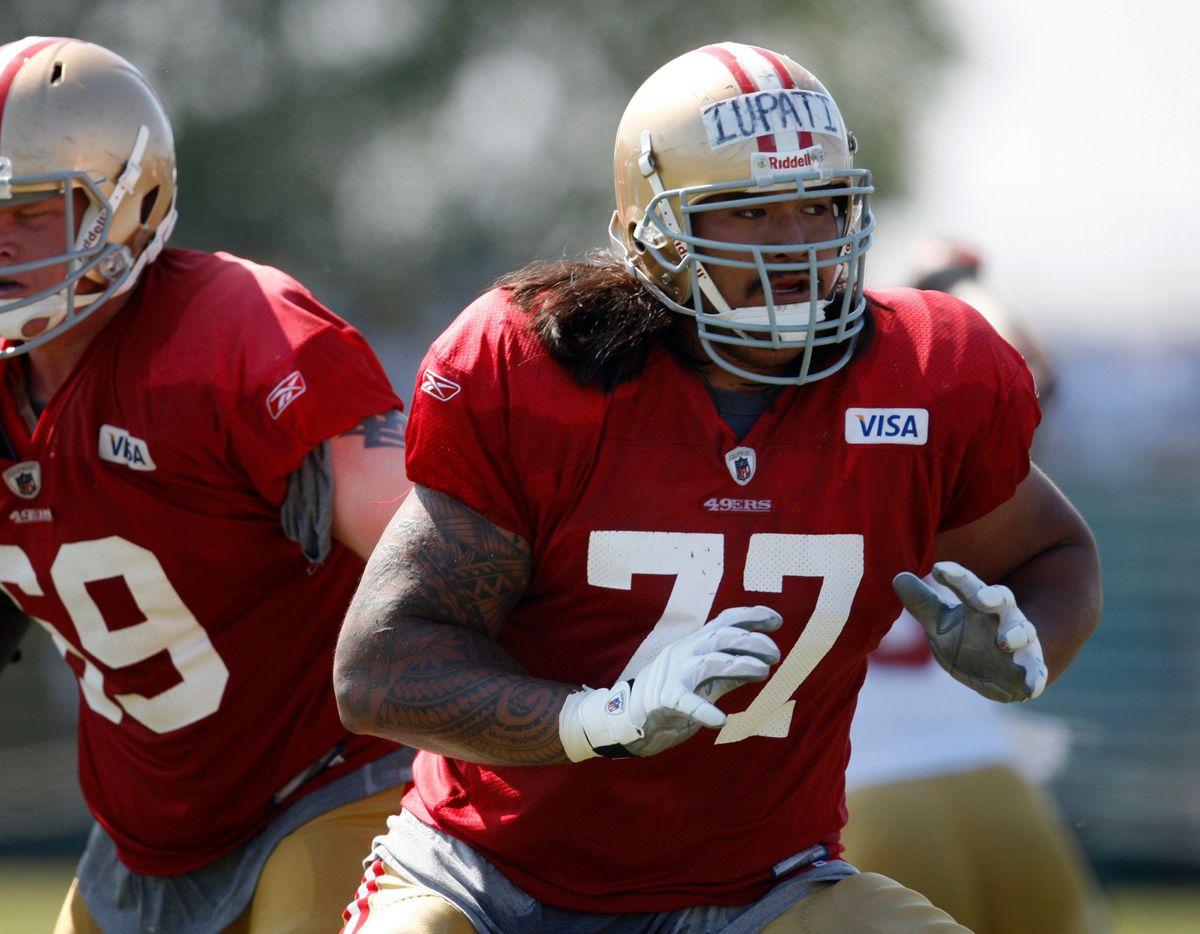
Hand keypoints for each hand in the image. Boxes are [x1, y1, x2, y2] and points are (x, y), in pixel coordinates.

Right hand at [558, 606, 782, 760]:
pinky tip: (720, 719)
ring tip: (763, 671)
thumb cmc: (668, 699)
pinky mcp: (664, 700)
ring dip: (741, 664)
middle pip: (722, 636)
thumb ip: (728, 673)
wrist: (625, 718)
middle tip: (775, 655)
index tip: (777, 620)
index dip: (752, 616)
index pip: (725, 620)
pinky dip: (703, 710)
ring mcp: (673, 675)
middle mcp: (684, 653)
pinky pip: (686, 702)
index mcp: (692, 644)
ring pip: (710, 661)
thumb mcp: (703, 680)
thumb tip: (760, 665)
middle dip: (753, 641)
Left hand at [892, 561, 1047, 702]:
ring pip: (1023, 632)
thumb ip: (922, 602)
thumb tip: (897, 577)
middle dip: (994, 598)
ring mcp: (1019, 643)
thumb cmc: (967, 639)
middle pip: (1003, 600)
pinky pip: (1035, 671)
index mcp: (980, 604)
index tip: (938, 569)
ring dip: (1016, 636)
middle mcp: (1003, 618)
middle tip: (982, 599)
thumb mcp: (940, 622)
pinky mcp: (1029, 669)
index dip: (956, 576)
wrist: (995, 672)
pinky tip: (1031, 687)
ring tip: (1005, 642)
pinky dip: (1035, 678)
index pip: (969, 585)